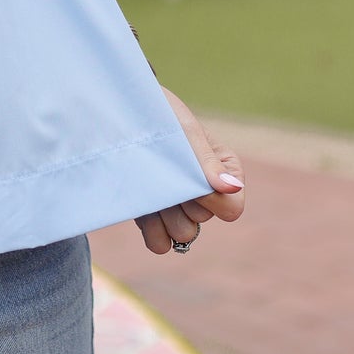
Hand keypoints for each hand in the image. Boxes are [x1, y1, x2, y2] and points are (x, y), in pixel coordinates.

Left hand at [135, 87, 244, 255]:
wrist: (119, 109)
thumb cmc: (158, 111)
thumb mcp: (184, 130)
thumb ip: (206, 160)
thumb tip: (234, 188)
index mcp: (223, 168)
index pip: (231, 207)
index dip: (209, 198)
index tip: (187, 176)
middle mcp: (204, 190)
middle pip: (201, 221)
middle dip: (182, 203)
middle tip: (163, 176)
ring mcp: (177, 204)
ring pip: (182, 234)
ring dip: (165, 217)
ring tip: (151, 192)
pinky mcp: (152, 212)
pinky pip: (161, 243)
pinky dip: (153, 232)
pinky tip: (143, 211)